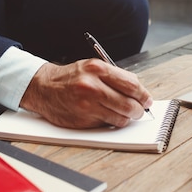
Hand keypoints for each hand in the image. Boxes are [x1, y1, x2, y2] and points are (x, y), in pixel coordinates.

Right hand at [20, 59, 152, 128]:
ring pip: (120, 117)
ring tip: (125, 114)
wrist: (43, 87)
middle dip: (139, 110)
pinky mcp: (82, 119)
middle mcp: (92, 86)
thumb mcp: (92, 67)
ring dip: (127, 118)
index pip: (131, 84)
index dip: (143, 94)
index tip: (147, 99)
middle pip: (129, 103)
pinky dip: (111, 122)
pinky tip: (108, 116)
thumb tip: (138, 92)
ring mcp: (87, 104)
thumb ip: (114, 77)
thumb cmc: (71, 77)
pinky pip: (106, 124)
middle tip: (140, 111)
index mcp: (97, 69)